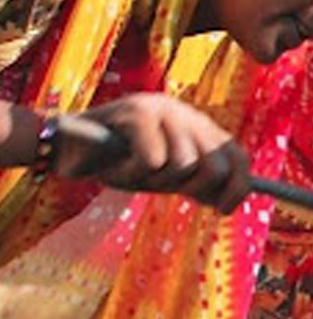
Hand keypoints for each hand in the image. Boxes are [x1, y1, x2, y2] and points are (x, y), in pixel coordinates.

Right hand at [55, 93, 250, 213]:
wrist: (68, 148)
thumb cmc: (119, 165)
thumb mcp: (165, 176)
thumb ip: (196, 181)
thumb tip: (228, 201)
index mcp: (198, 126)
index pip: (238, 156)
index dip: (237, 187)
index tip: (222, 209)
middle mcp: (186, 113)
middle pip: (215, 166)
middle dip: (190, 188)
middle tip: (158, 184)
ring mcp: (164, 109)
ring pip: (183, 165)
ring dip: (153, 181)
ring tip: (132, 171)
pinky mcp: (139, 111)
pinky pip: (153, 161)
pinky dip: (132, 174)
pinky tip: (115, 166)